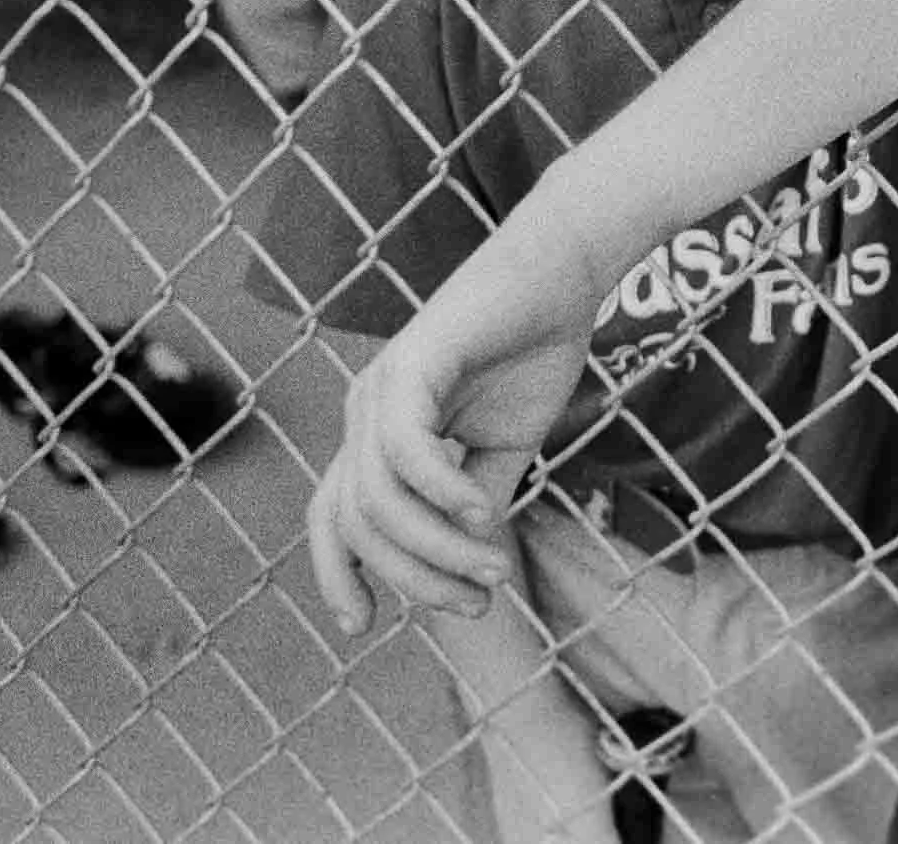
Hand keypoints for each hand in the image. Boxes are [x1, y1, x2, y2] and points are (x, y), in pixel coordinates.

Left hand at [307, 230, 598, 635]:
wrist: (564, 271)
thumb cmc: (534, 348)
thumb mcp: (504, 447)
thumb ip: (473, 502)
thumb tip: (462, 568)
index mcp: (379, 432)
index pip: (332, 518)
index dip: (337, 575)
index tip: (366, 626)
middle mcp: (365, 412)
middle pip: (356, 525)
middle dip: (410, 579)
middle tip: (476, 603)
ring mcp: (382, 387)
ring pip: (379, 501)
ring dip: (436, 551)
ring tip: (493, 567)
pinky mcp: (413, 363)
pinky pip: (407, 451)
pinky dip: (440, 494)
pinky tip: (481, 515)